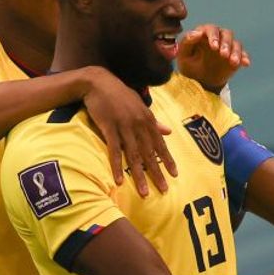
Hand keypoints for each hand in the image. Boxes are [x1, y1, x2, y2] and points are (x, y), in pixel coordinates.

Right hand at [81, 68, 175, 197]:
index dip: (167, 160)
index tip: (174, 175)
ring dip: (139, 176)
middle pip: (149, 153)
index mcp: (147, 120)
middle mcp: (139, 125)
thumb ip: (153, 120)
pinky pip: (114, 151)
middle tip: (163, 189)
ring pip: (133, 156)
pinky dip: (116, 167)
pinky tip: (119, 180)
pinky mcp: (109, 129)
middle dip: (157, 173)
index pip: (160, 144)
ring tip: (144, 192)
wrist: (98, 82)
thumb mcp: (140, 105)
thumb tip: (169, 131)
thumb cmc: (119, 94)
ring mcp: (124, 127)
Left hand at [175, 25, 249, 93]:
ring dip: (235, 51)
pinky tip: (245, 63)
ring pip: (236, 43)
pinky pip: (243, 54)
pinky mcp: (235, 56)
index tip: (214, 46)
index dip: (213, 36)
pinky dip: (244, 57)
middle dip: (225, 43)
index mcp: (204, 33)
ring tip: (232, 61)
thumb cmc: (188, 65)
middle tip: (223, 54)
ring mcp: (227, 46)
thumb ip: (186, 42)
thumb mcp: (183, 55)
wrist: (199, 81)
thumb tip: (197, 32)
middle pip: (226, 34)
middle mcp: (218, 37)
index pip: (211, 29)